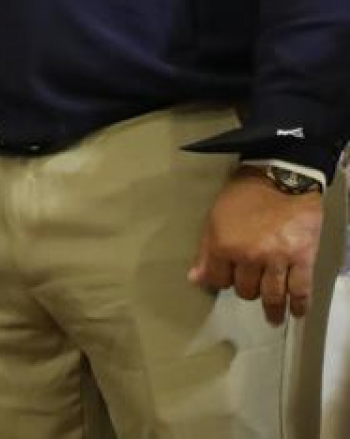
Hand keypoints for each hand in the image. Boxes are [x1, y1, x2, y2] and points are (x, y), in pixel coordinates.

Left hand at [188, 169, 324, 325]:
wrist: (281, 178)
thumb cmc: (242, 196)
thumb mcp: (214, 218)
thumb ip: (205, 252)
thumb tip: (195, 280)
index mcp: (223, 245)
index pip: (217, 280)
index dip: (220, 281)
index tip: (226, 281)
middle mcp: (249, 256)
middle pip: (245, 290)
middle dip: (246, 289)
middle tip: (252, 285)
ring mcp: (277, 260)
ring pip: (271, 295)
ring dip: (271, 309)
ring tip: (272, 317)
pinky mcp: (302, 259)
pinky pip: (300, 290)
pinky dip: (299, 305)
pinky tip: (297, 313)